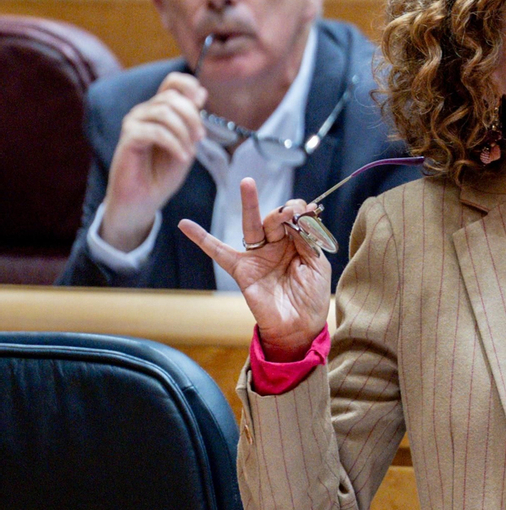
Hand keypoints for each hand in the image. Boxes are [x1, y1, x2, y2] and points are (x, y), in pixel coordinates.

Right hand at [100, 73, 206, 250]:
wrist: (145, 199)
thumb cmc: (164, 172)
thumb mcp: (186, 142)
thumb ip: (192, 119)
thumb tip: (201, 92)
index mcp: (160, 110)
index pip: (172, 82)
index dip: (189, 85)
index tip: (201, 103)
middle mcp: (145, 112)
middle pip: (172, 97)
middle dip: (193, 117)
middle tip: (200, 139)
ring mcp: (134, 123)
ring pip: (164, 112)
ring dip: (184, 132)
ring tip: (189, 152)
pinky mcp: (128, 138)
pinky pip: (155, 131)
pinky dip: (174, 144)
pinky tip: (181, 157)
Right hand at [180, 180, 330, 360]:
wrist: (299, 326)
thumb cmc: (311, 297)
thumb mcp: (317, 265)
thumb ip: (307, 241)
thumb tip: (299, 217)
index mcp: (297, 242)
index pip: (296, 217)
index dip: (302, 212)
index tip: (312, 212)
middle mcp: (276, 245)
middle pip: (275, 217)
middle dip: (284, 210)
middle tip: (291, 210)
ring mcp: (258, 256)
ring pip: (251, 225)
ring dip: (250, 203)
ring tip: (247, 183)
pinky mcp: (242, 269)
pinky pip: (218, 251)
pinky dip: (201, 238)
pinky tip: (185, 224)